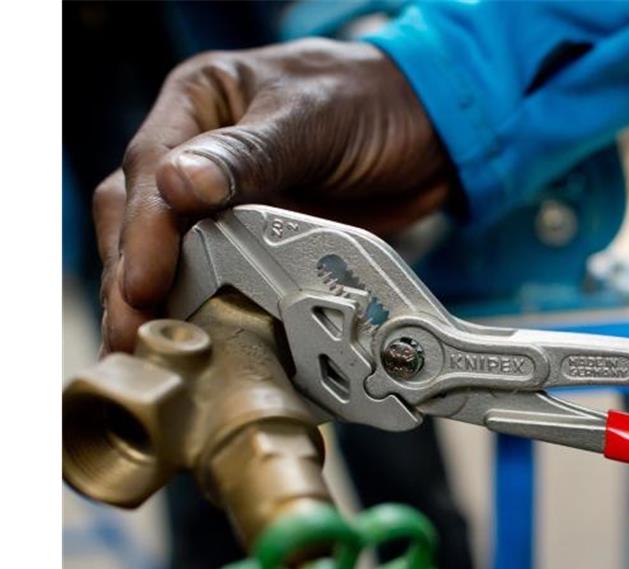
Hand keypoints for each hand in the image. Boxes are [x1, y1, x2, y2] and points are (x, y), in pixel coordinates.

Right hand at [94, 38, 454, 351]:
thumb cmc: (371, 98)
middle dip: (131, 277)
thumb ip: (248, 154)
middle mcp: (199, 148)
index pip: (149, 172)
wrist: (434, 127)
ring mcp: (227, 197)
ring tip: (152, 346)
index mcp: (199, 102)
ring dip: (159, 298)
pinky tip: (196, 334)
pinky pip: (218, 272)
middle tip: (133, 334)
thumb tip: (179, 186)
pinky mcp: (256, 236)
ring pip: (170, 249)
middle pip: (141, 217)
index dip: (141, 235)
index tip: (140, 283)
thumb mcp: (311, 117)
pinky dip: (204, 303)